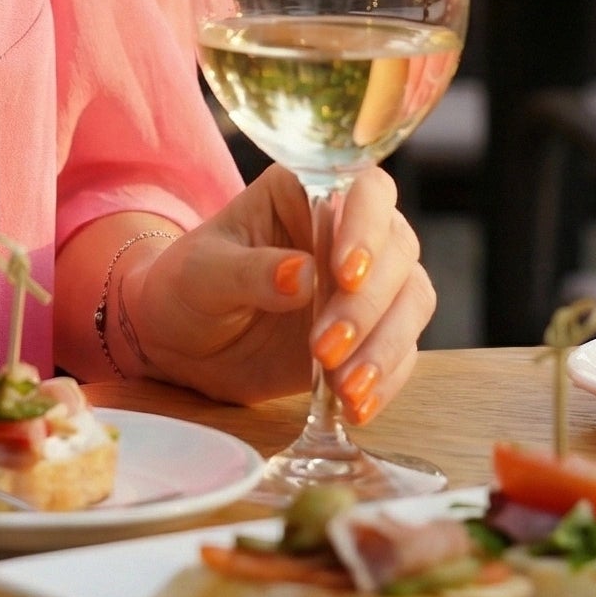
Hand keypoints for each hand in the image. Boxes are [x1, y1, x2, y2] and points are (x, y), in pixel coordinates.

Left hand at [127, 166, 435, 413]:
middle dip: (368, 305)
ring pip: (411, 300)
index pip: (363, 189)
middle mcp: (348, 228)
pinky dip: (386, 380)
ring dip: (385, 347)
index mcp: (304, 192)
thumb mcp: (202, 274)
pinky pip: (402, 351)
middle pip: (397, 250)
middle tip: (324, 349)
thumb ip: (248, 271)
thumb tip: (301, 275)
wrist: (184, 343)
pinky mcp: (372, 333)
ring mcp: (367, 282)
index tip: (345, 273)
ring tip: (344, 388)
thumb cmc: (187, 287)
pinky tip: (356, 407)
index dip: (366, 226)